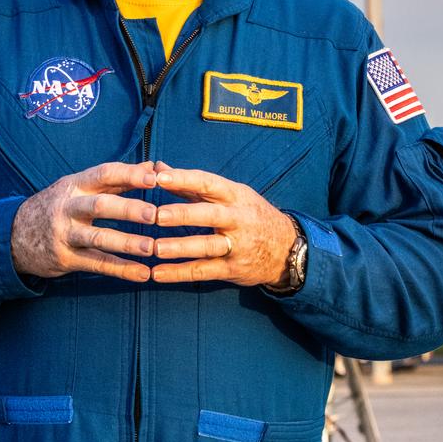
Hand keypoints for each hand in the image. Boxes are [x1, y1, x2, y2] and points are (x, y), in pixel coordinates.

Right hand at [11, 161, 158, 281]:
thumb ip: (115, 180)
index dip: (129, 174)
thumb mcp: (78, 187)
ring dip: (126, 243)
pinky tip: (142, 273)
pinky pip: (96, 263)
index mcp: (74, 185)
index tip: (154, 176)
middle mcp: (68, 207)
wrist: (14, 236)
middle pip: (100, 205)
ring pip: (98, 237)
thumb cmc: (57, 207)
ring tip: (151, 247)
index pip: (103, 174)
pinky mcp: (65, 258)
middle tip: (155, 214)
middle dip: (128, 209)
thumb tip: (153, 166)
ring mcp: (65, 234)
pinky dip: (120, 269)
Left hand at [151, 163, 295, 285]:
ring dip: (180, 247)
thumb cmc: (249, 215)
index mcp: (235, 196)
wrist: (287, 248)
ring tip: (156, 248)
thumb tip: (158, 168)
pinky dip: (180, 273)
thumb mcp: (229, 195)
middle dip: (183, 214)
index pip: (209, 183)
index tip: (160, 177)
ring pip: (207, 246)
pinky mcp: (233, 268)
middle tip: (157, 215)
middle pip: (210, 215)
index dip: (185, 179)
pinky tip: (158, 273)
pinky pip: (204, 271)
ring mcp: (237, 245)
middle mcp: (238, 219)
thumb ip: (191, 184)